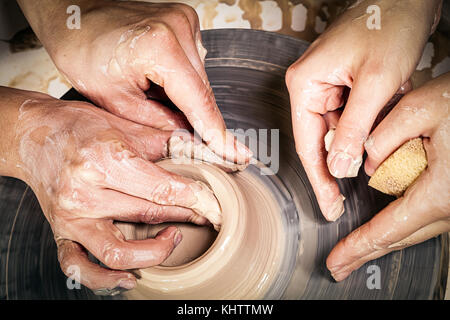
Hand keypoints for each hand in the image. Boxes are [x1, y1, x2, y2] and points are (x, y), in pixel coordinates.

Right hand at [2, 87, 227, 292]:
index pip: (163, 189)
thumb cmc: (81, 126)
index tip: (218, 206)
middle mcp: (85, 192)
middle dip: (187, 216)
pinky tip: (129, 277)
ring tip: (173, 237)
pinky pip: (80, 268)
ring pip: (120, 252)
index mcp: (105, 159)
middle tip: (207, 213)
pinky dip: (105, 280)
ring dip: (155, 252)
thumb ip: (171, 143)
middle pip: (149, 215)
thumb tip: (212, 153)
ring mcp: (72, 217)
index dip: (198, 200)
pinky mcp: (62, 232)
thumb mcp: (128, 126)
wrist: (33, 135)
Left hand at [18, 0, 251, 163]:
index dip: (216, 131)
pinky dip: (182, 80)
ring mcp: (184, 20)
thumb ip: (158, 122)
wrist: (75, 18)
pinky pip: (194, 63)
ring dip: (187, 96)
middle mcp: (178, 27)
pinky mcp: (185, 20)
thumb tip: (190, 137)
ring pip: (200, 77)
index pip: (198, 99)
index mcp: (159, 47)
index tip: (235, 154)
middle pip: (203, 88)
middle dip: (198, 117)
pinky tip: (158, 79)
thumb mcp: (116, 101)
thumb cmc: (84, 53)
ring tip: (152, 95)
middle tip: (191, 141)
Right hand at [285, 0, 441, 220]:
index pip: (306, 143)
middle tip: (338, 203)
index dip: (318, 178)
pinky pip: (346, 117)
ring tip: (367, 166)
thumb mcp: (376, 83)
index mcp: (304, 84)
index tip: (327, 205)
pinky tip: (373, 139)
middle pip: (316, 140)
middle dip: (333, 168)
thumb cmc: (389, 26)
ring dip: (352, 147)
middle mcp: (309, 86)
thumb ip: (354, 128)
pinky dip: (361, 130)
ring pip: (333, 131)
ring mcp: (324, 85)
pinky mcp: (341, 84)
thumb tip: (338, 167)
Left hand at [326, 72, 449, 280]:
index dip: (357, 248)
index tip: (337, 262)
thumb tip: (367, 164)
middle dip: (364, 251)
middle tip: (340, 265)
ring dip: (382, 236)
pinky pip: (422, 215)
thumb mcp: (421, 109)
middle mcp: (449, 206)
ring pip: (411, 228)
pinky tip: (387, 223)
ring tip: (357, 247)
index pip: (386, 230)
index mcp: (438, 193)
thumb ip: (384, 137)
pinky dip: (399, 221)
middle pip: (399, 238)